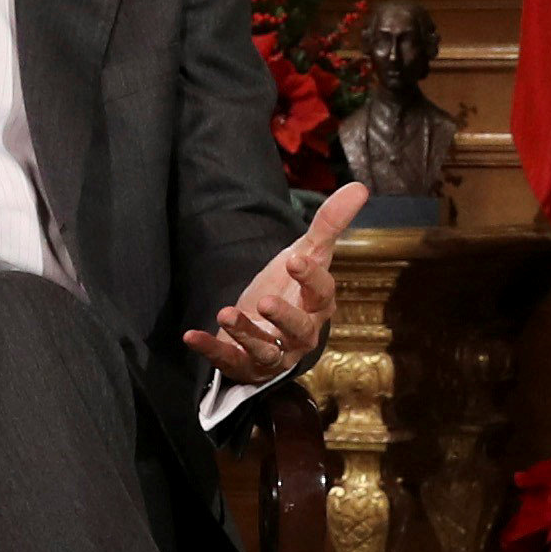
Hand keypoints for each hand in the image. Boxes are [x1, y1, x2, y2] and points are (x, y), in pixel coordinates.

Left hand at [183, 183, 365, 385]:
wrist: (265, 328)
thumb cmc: (291, 289)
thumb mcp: (306, 254)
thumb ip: (329, 225)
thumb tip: (359, 186)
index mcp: (318, 306)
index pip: (322, 293)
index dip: (311, 278)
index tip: (296, 260)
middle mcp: (300, 334)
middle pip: (300, 330)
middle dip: (284, 317)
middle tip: (266, 301)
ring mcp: (273, 353)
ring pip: (266, 349)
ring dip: (246, 334)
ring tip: (226, 313)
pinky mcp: (244, 365)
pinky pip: (228, 360)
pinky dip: (212, 349)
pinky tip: (191, 335)